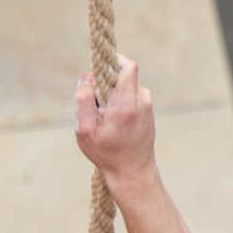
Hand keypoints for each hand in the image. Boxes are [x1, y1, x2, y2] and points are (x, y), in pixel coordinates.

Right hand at [71, 57, 157, 183]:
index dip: (114, 60)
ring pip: (127, 88)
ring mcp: (147, 107)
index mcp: (126, 104)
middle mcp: (142, 102)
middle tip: (97, 101)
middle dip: (108, 82)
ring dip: (114, 96)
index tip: (100, 65)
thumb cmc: (106, 153)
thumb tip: (87, 76)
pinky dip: (121, 104)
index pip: (128, 67)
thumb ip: (83, 100)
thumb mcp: (85, 130)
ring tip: (105, 117)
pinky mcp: (148, 113)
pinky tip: (115, 124)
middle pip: (124, 76)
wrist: (133, 172)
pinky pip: (132, 99)